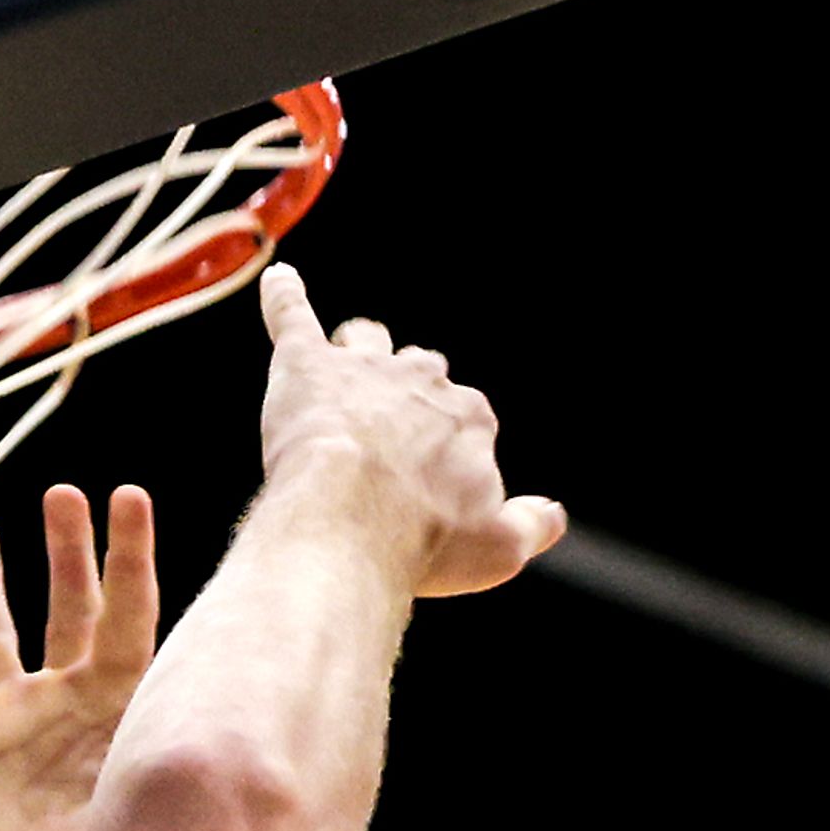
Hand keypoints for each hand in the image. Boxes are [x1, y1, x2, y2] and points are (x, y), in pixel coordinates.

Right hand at [0, 483, 159, 830]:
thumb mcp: (157, 787)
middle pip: (65, 606)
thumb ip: (184, 734)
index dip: (129, 552)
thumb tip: (273, 688)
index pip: (129, 609)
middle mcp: (64, 700)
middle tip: (65, 495)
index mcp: (120, 700)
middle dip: (65, 549)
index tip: (131, 495)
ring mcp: (8, 724)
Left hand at [255, 264, 564, 597]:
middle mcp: (422, 383)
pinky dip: (284, 297)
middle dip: (407, 392)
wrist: (352, 521)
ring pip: (366, 341)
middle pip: (420, 372)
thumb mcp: (497, 550)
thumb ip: (529, 528)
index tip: (430, 481)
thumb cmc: (424, 540)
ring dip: (358, 347)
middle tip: (385, 427)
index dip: (445, 448)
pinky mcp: (307, 365)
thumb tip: (551, 515)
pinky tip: (277, 280)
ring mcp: (363, 370)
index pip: (465, 419)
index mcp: (469, 420)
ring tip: (344, 358)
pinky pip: (293, 315)